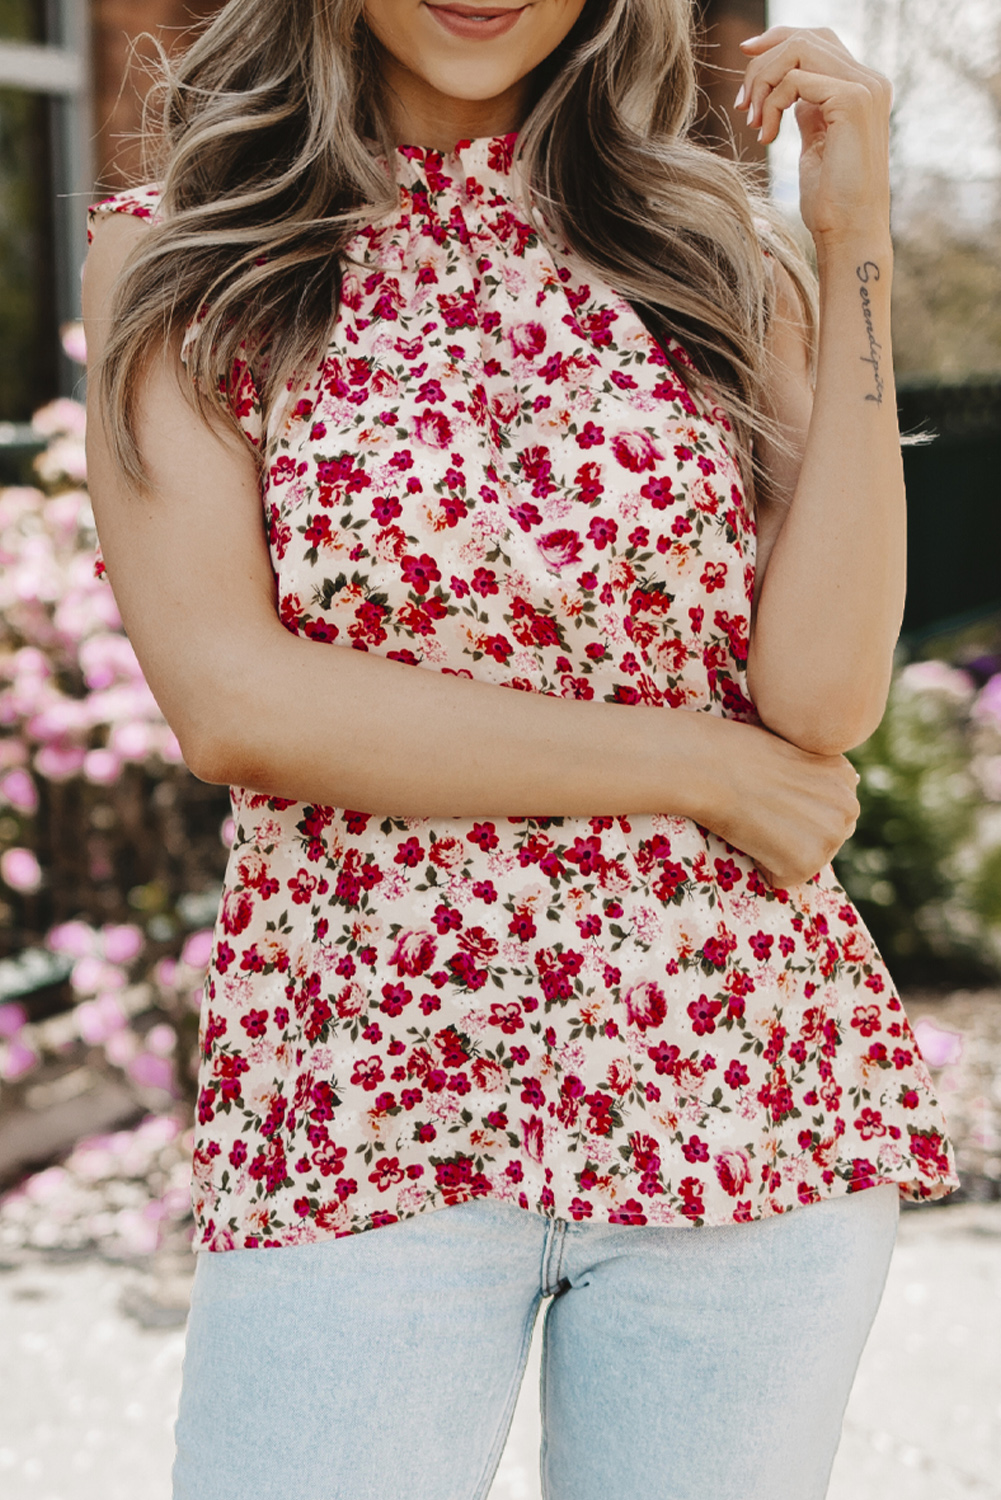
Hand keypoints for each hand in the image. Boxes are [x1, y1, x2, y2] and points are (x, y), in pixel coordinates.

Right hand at [708, 720, 860, 888]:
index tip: (770, 793)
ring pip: (806, 861)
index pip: (826, 811)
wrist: (709, 765)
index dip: (792, 809)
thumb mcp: (787, 752)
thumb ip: (808, 777)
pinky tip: (750, 835)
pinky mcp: (808, 862)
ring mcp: (832, 836)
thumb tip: (803, 804)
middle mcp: (849, 806)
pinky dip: (761, 866)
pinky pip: (782, 879)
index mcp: (844, 775)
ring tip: (755, 818)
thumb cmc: (733, 751)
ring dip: (778, 850)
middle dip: (794, 834)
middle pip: (824, 839)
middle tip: (761, 808)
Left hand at [734, 27, 892, 247]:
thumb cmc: (832, 202)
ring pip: (798, 50)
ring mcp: (865, 87)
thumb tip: (789, 89)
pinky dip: (771, 103)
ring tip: (753, 122)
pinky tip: (767, 136)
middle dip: (762, 64)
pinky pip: (795, 79)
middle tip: (743, 106)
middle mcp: (869, 81)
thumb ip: (809, 111)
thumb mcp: (817, 145)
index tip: (745, 57)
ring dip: (763, 82)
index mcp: (862, 88)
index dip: (777, 41)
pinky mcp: (852, 100)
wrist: (850, 233)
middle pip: (805, 38)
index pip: (818, 40)